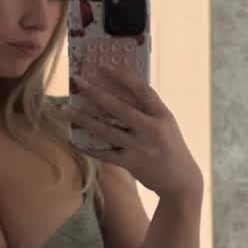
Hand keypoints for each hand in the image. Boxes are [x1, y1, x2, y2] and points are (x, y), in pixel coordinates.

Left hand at [68, 70, 202, 202]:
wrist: (181, 180)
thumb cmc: (171, 146)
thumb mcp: (167, 123)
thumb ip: (148, 109)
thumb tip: (122, 90)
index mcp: (163, 115)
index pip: (141, 90)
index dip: (122, 76)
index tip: (104, 66)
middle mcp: (152, 129)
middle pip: (119, 107)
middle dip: (95, 92)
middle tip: (78, 80)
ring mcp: (140, 147)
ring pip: (106, 130)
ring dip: (84, 119)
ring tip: (66, 108)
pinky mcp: (131, 164)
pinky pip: (105, 154)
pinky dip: (88, 147)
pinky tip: (74, 140)